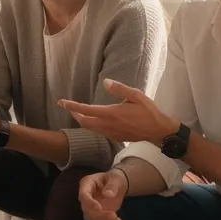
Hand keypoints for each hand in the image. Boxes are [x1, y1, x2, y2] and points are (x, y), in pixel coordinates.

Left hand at [59, 79, 178, 145]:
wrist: (159, 131)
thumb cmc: (148, 112)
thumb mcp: (136, 96)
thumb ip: (119, 89)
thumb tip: (105, 82)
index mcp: (111, 114)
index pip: (86, 110)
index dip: (72, 106)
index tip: (62, 102)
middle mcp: (108, 125)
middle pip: (84, 122)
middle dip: (74, 114)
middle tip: (68, 106)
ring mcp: (111, 133)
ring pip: (90, 128)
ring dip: (81, 120)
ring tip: (77, 112)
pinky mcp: (115, 137)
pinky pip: (98, 132)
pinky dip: (91, 125)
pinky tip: (93, 120)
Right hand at [79, 169, 128, 219]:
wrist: (117, 185)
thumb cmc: (115, 179)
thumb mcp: (116, 179)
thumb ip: (112, 186)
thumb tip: (107, 195)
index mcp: (87, 184)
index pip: (83, 195)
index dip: (89, 202)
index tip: (99, 208)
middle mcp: (85, 196)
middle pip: (86, 209)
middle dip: (99, 215)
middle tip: (114, 216)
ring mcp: (89, 206)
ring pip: (91, 218)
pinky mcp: (95, 214)